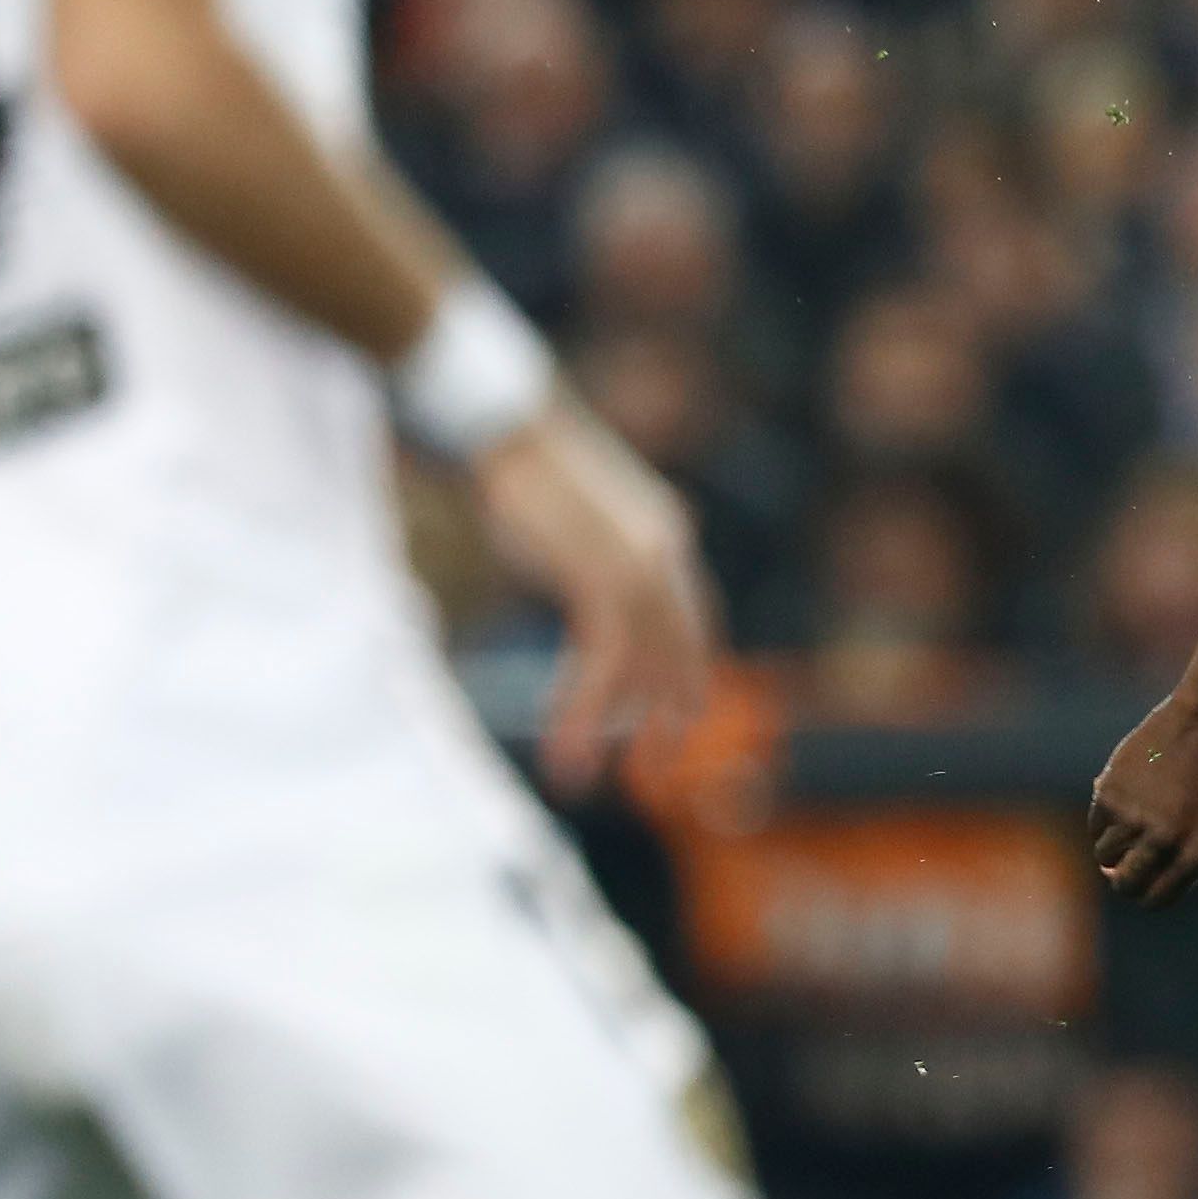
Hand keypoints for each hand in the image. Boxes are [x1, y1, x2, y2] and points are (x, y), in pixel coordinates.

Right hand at [469, 401, 719, 794]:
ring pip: (640, 669)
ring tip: (583, 775)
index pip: (695, 617)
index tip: (677, 712)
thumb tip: (592, 585)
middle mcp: (666, 550)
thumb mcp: (579, 515)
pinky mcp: (604, 578)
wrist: (502, 423)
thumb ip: (598, 552)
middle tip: (659, 761)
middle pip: (683, 650)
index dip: (687, 669)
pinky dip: (581, 711)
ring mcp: (641, 565)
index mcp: (665, 532)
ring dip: (609, 729)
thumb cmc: (522, 464)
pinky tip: (561, 745)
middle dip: (671, 710)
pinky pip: (603, 664)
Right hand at [1090, 701, 1197, 905]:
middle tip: (1116, 871)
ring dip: (1111, 846)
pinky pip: (1095, 827)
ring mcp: (1135, 819)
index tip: (1137, 886)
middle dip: (1119, 882)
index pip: (1155, 900)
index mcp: (1194, 856)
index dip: (1142, 896)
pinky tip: (1123, 799)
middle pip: (1125, 885)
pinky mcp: (1110, 798)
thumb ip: (1178, 863)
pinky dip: (1103, 820)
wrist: (1197, 734)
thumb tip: (1133, 888)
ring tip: (1129, 820)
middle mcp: (1164, 841)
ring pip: (1104, 856)